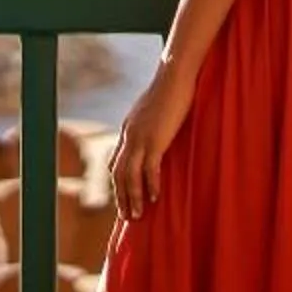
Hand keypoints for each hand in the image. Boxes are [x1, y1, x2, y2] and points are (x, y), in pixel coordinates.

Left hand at [106, 62, 196, 219]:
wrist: (174, 75)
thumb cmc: (169, 89)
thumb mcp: (153, 109)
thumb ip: (150, 124)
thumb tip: (155, 132)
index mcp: (128, 129)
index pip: (116, 162)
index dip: (118, 183)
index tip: (123, 199)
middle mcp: (129, 136)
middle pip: (119, 174)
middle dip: (121, 197)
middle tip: (127, 217)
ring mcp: (141, 138)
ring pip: (130, 176)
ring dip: (133, 198)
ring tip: (138, 215)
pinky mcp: (155, 139)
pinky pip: (150, 169)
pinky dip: (150, 185)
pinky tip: (155, 197)